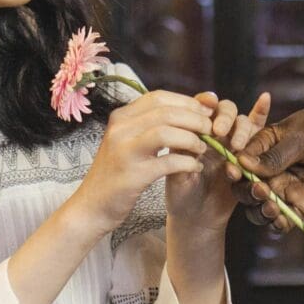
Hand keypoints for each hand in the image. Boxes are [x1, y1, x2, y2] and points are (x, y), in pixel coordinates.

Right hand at [77, 88, 218, 225]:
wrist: (92, 206)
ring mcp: (125, 151)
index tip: (205, 112)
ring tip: (203, 148)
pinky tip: (196, 167)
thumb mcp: (130, 141)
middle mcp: (120, 129)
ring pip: (167, 132)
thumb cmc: (118, 172)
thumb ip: (156, 123)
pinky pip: (168, 162)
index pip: (158, 97)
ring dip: (192, 139)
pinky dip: (187, 163)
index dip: (187, 102)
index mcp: (120, 117)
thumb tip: (195, 104)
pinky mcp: (133, 175)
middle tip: (211, 130)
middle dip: (195, 119)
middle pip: (166, 112)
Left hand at [167, 91, 270, 229]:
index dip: (205, 105)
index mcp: (194, 132)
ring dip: (242, 129)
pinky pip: (258, 130)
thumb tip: (190, 136)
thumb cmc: (182, 196)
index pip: (201, 107)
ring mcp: (234, 142)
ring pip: (243, 122)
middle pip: (225, 110)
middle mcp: (215, 133)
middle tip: (219, 132)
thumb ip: (181, 157)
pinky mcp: (250, 154)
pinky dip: (261, 113)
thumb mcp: (176, 176)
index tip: (205, 114)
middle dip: (225, 117)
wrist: (198, 218)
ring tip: (236, 146)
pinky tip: (264, 99)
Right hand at [246, 98, 303, 223]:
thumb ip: (276, 154)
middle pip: (246, 186)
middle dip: (246, 191)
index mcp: (269, 144)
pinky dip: (275, 223)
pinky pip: (282, 221)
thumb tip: (243, 164)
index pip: (242, 158)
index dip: (235, 167)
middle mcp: (274, 169)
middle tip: (260, 189)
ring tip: (271, 204)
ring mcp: (288, 188)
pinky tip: (280, 218)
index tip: (235, 172)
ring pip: (259, 207)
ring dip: (258, 209)